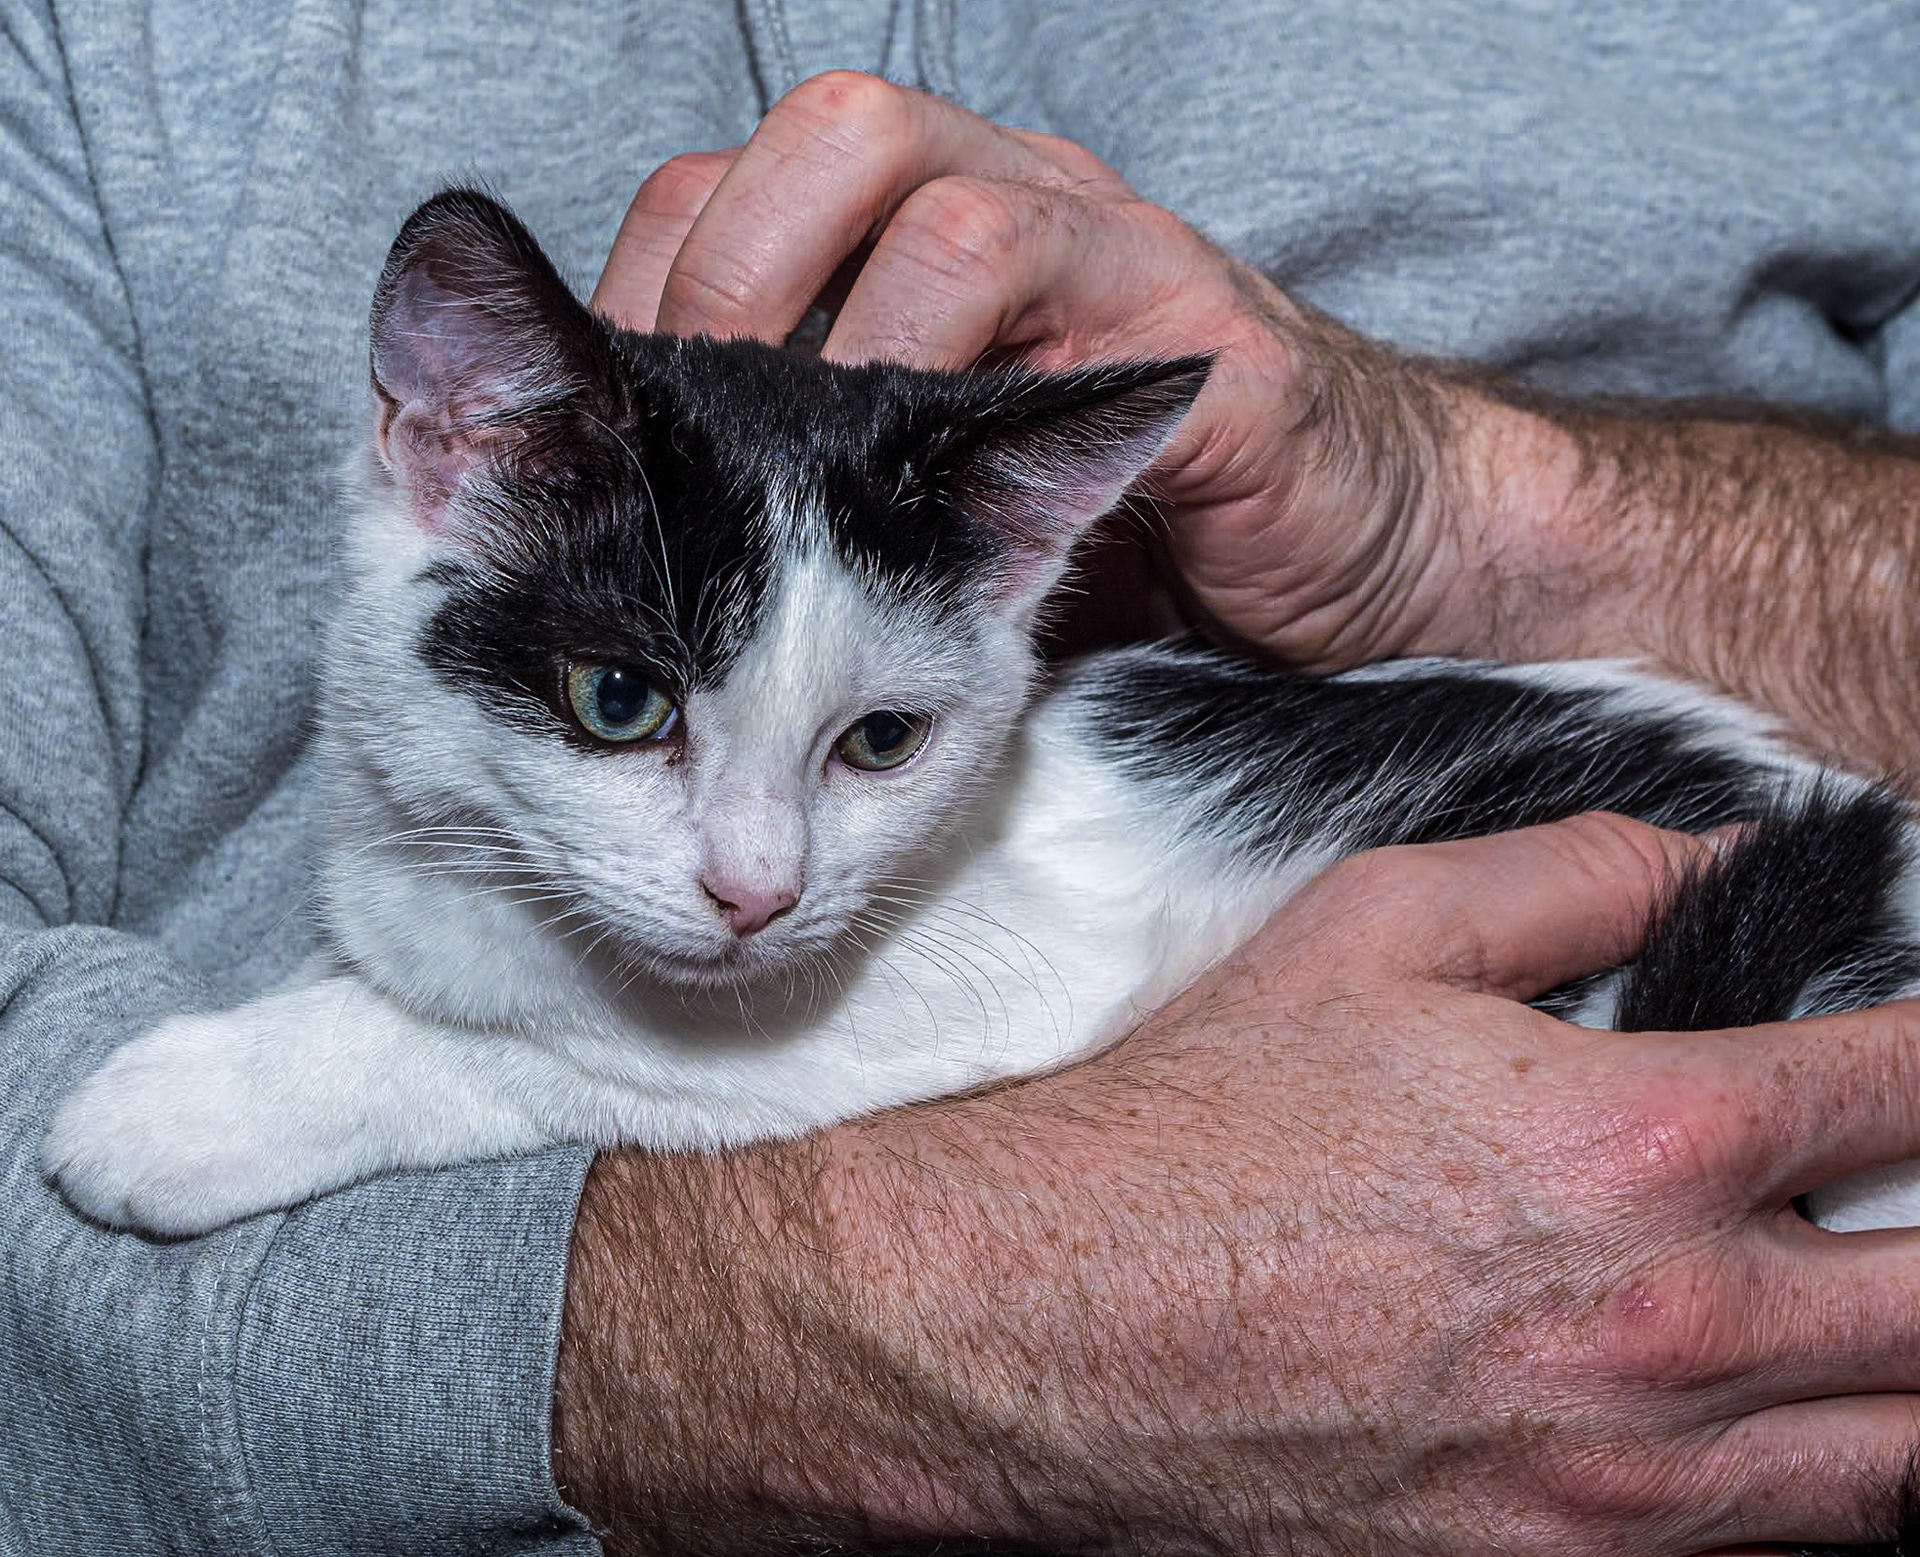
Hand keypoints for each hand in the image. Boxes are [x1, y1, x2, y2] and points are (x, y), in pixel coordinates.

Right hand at [555, 812, 1919, 1552]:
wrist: (1054, 1322)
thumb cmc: (1201, 1123)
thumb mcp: (1372, 927)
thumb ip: (1578, 873)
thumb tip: (1712, 863)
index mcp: (1643, 1142)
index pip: (1910, 1088)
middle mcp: (1672, 1329)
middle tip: (1910, 1176)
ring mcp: (1626, 1482)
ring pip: (1903, 1463)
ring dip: (1917, 1370)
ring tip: (1875, 1298)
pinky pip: (1772, 1542)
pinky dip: (1822, 1473)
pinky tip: (1782, 1411)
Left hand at [589, 71, 1509, 671]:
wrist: (1354, 549)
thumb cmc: (1139, 533)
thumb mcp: (943, 516)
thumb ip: (834, 495)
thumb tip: (666, 550)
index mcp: (932, 247)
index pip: (751, 195)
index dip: (659, 280)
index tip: (609, 407)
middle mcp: (1014, 214)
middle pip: (829, 141)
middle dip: (724, 275)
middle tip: (686, 417)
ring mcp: (1108, 255)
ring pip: (932, 188)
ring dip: (834, 316)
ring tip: (797, 449)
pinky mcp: (1191, 333)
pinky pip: (1069, 295)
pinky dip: (973, 372)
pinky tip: (929, 469)